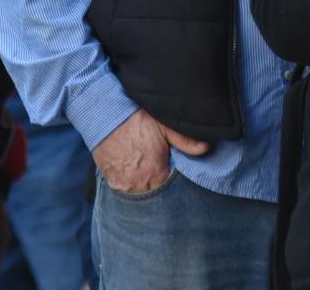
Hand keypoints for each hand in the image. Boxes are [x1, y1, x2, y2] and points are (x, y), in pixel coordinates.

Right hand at [91, 108, 208, 193]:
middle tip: (160, 172)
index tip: (173, 173)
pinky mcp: (110, 180)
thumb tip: (205, 148)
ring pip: (139, 194)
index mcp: (155, 172)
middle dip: (159, 186)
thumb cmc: (135, 119)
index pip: (170, 190)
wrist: (104, 114)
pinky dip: (130, 184)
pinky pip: (124, 190)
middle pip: (155, 194)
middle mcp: (138, 183)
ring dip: (144, 187)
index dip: (173, 182)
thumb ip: (184, 140)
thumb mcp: (163, 126)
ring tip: (147, 173)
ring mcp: (122, 184)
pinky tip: (134, 173)